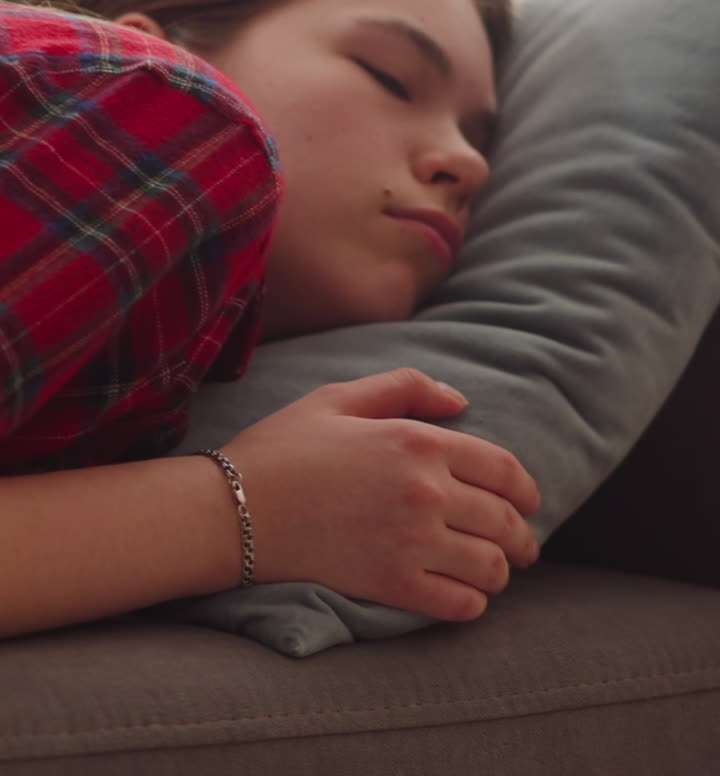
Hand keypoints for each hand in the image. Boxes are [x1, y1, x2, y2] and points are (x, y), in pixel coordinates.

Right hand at [222, 367, 540, 622]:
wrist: (234, 508)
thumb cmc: (285, 447)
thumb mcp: (341, 396)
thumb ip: (406, 387)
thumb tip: (460, 402)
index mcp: (418, 441)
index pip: (503, 469)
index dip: (527, 490)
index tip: (531, 502)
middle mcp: (426, 491)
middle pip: (505, 521)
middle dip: (524, 536)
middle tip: (525, 547)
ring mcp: (412, 542)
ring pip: (491, 566)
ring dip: (502, 571)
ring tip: (496, 572)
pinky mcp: (392, 585)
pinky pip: (459, 604)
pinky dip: (474, 603)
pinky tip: (467, 597)